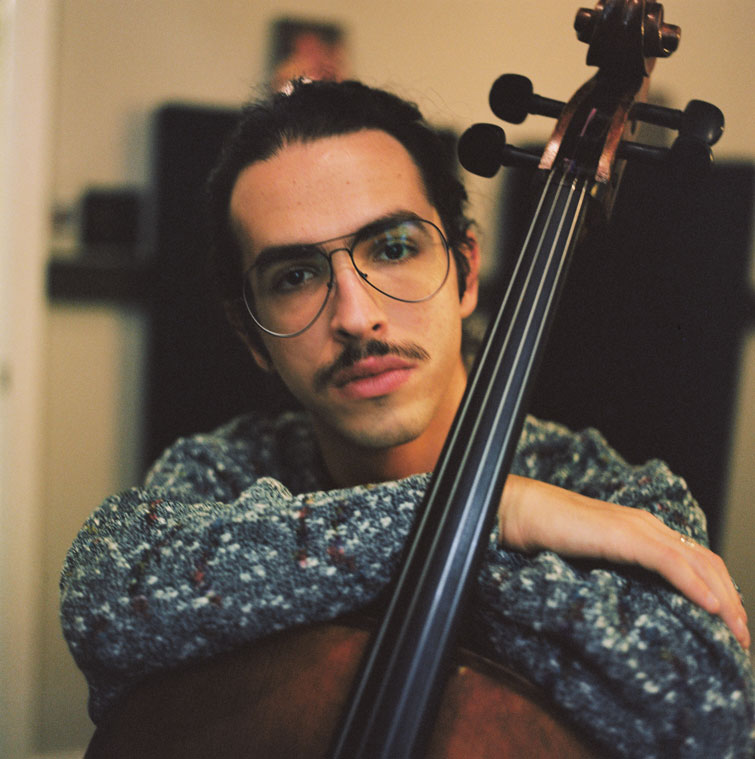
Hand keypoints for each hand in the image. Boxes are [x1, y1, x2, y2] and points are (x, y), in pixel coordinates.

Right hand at [499, 475, 749, 649]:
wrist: (522, 512)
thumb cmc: (549, 535)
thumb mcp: (594, 560)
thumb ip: (619, 573)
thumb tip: (638, 604)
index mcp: (643, 530)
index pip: (696, 559)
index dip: (720, 590)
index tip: (729, 625)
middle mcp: (648, 525)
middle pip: (707, 562)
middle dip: (731, 601)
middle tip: (743, 639)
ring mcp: (637, 527)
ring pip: (697, 562)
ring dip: (723, 599)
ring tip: (736, 632)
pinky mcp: (624, 535)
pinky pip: (670, 562)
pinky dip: (695, 585)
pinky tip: (710, 608)